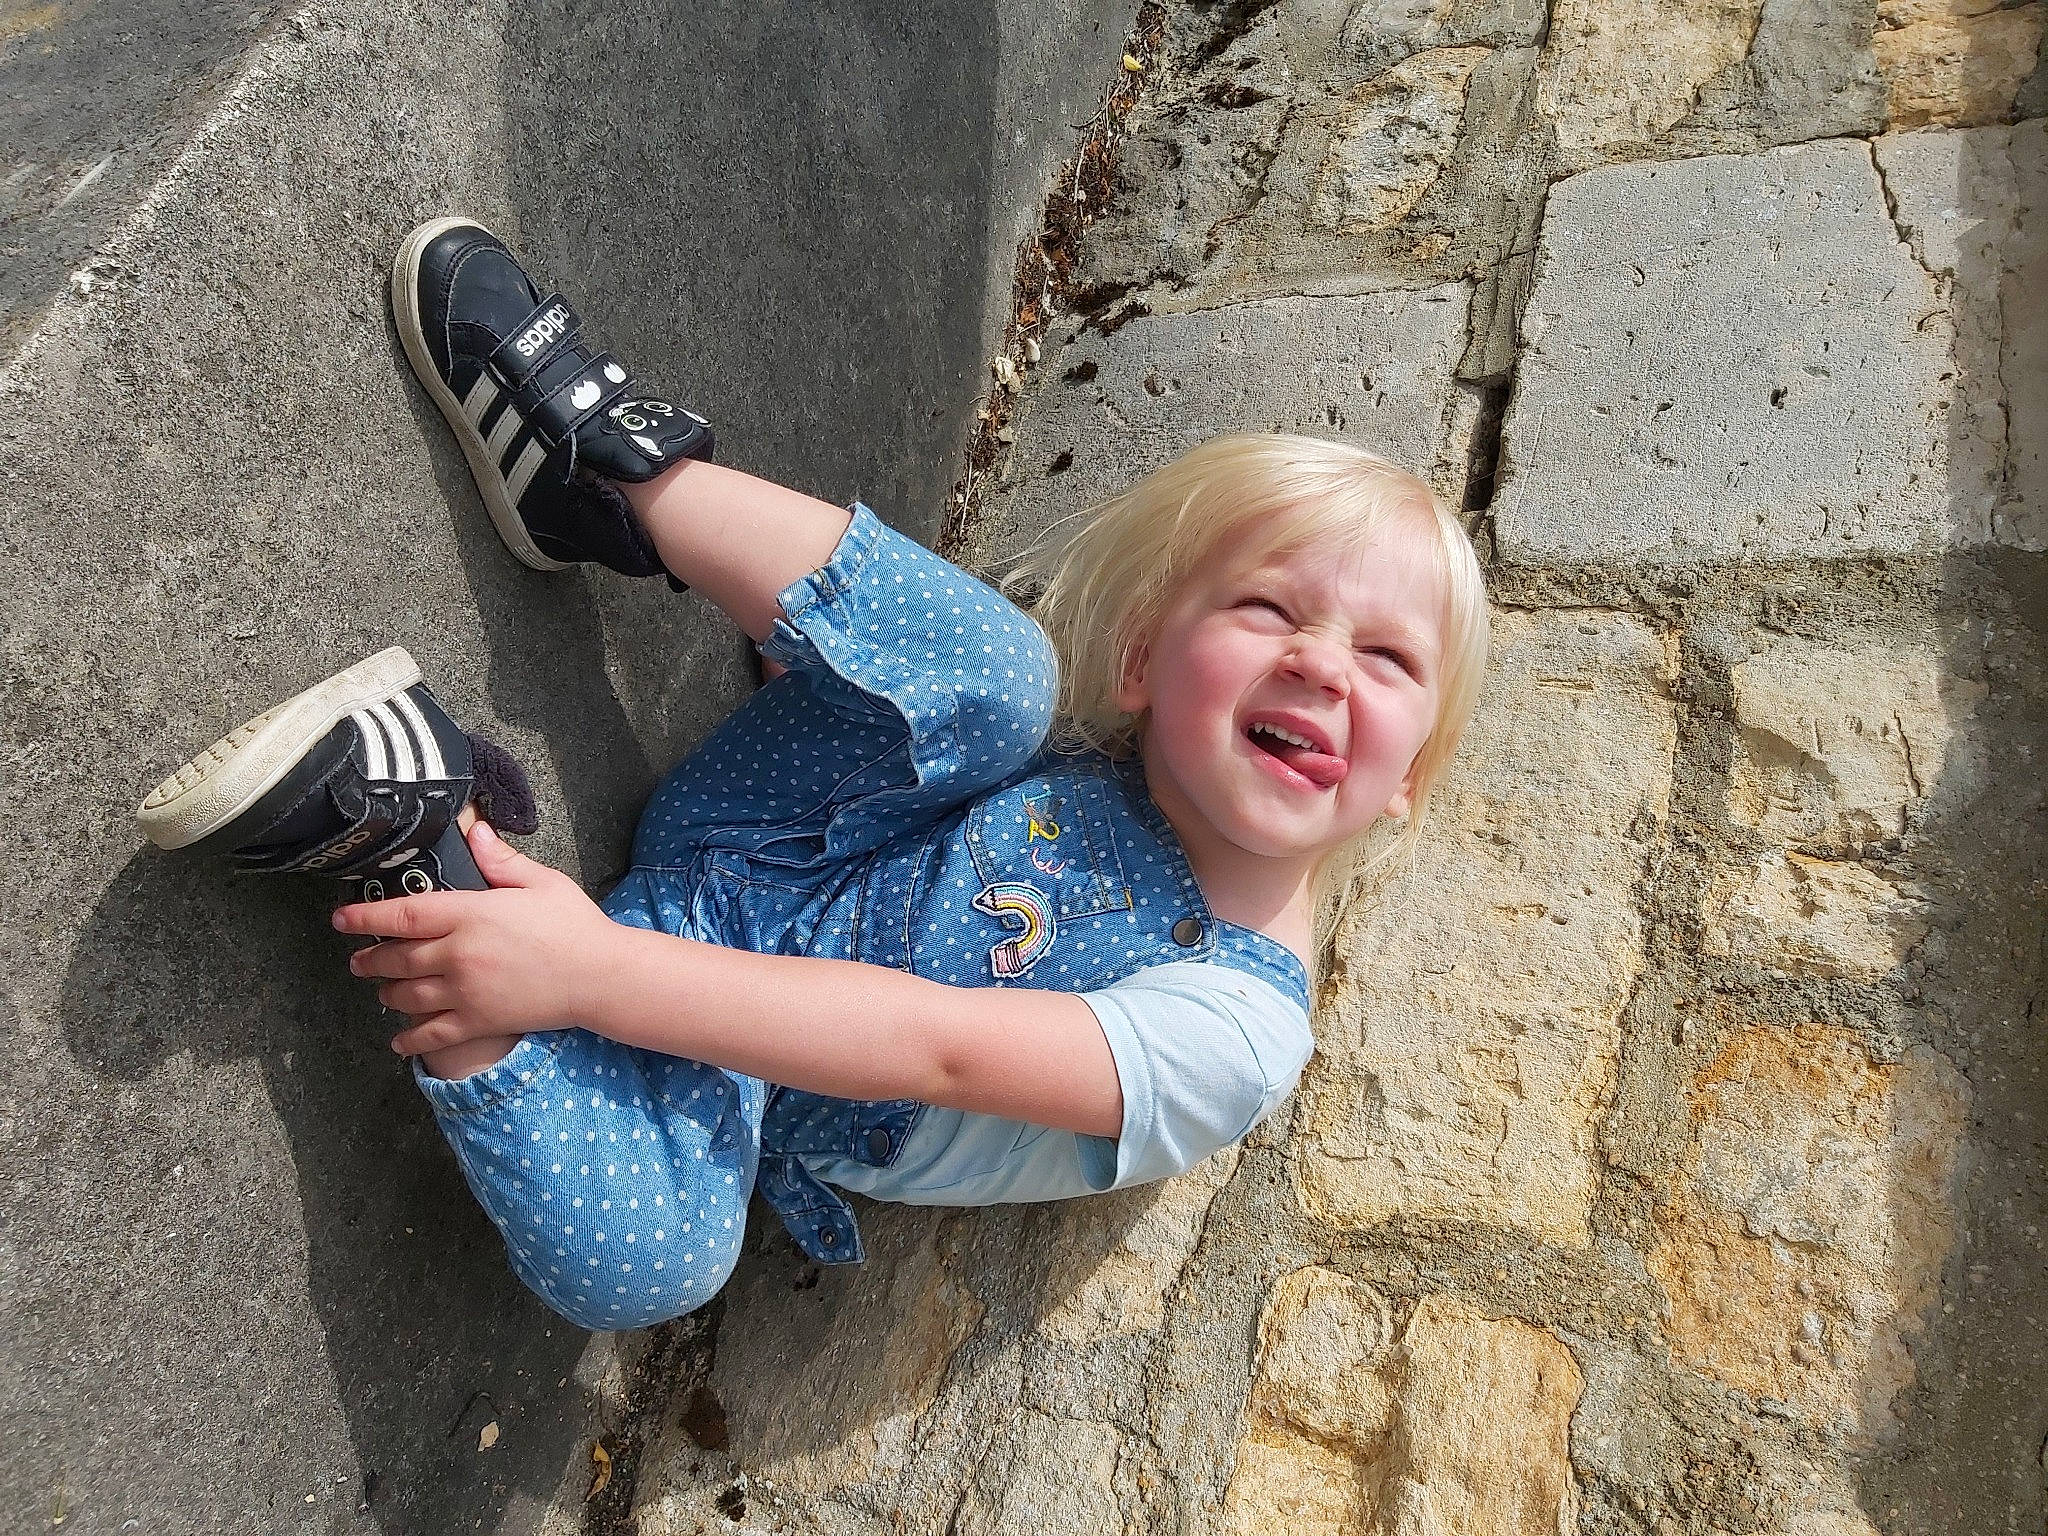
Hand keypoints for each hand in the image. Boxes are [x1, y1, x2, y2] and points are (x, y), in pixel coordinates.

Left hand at [334, 821, 617, 1056]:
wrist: (600, 976)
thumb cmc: (574, 925)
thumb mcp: (541, 882)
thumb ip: (500, 860)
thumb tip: (473, 830)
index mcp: (471, 914)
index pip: (402, 914)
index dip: (364, 917)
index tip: (340, 919)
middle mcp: (459, 954)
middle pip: (396, 958)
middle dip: (370, 959)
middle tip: (357, 960)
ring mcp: (466, 992)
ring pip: (406, 996)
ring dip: (386, 993)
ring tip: (380, 989)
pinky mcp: (479, 1022)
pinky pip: (431, 1036)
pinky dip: (409, 1040)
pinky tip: (398, 1041)